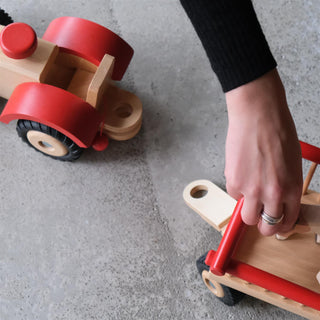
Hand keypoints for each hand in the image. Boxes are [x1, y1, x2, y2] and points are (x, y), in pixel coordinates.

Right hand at [224, 69, 302, 235]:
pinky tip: (240, 174)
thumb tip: (276, 197)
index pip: (287, 221)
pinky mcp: (233, 182)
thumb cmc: (277, 131)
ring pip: (247, 217)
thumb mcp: (292, 163)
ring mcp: (251, 190)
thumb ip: (285, 184)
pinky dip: (236, 189)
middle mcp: (273, 194)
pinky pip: (234, 196)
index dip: (281, 225)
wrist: (258, 115)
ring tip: (248, 197)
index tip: (276, 223)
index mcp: (291, 188)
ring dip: (247, 211)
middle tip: (260, 216)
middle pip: (267, 227)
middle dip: (264, 224)